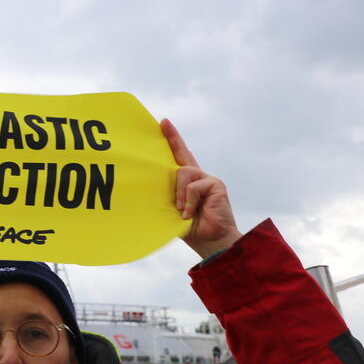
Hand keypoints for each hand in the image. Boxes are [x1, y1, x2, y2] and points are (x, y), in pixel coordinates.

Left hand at [161, 118, 241, 259]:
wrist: (210, 241)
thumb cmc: (188, 228)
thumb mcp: (171, 209)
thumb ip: (166, 195)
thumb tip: (147, 183)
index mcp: (186, 182)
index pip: (179, 156)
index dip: (172, 139)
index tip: (163, 122)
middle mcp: (197, 177)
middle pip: (181, 157)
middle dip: (172, 141)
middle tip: (163, 125)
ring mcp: (207, 179)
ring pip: (183, 173)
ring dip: (179, 194)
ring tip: (181, 211)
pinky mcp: (215, 184)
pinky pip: (194, 186)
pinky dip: (188, 201)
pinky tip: (189, 213)